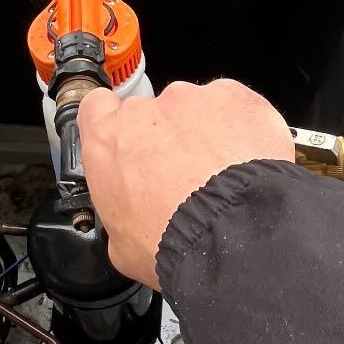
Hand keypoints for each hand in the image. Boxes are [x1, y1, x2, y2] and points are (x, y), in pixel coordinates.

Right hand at [78, 78, 295, 289]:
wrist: (233, 235)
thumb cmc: (174, 241)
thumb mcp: (121, 245)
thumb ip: (119, 213)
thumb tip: (130, 222)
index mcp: (107, 141)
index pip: (96, 109)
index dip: (113, 124)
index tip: (126, 144)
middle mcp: (146, 113)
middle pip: (151, 115)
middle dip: (166, 141)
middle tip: (183, 180)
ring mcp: (192, 100)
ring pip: (196, 111)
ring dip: (205, 138)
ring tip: (221, 179)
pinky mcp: (235, 98)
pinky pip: (235, 109)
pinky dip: (242, 130)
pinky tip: (247, 164)